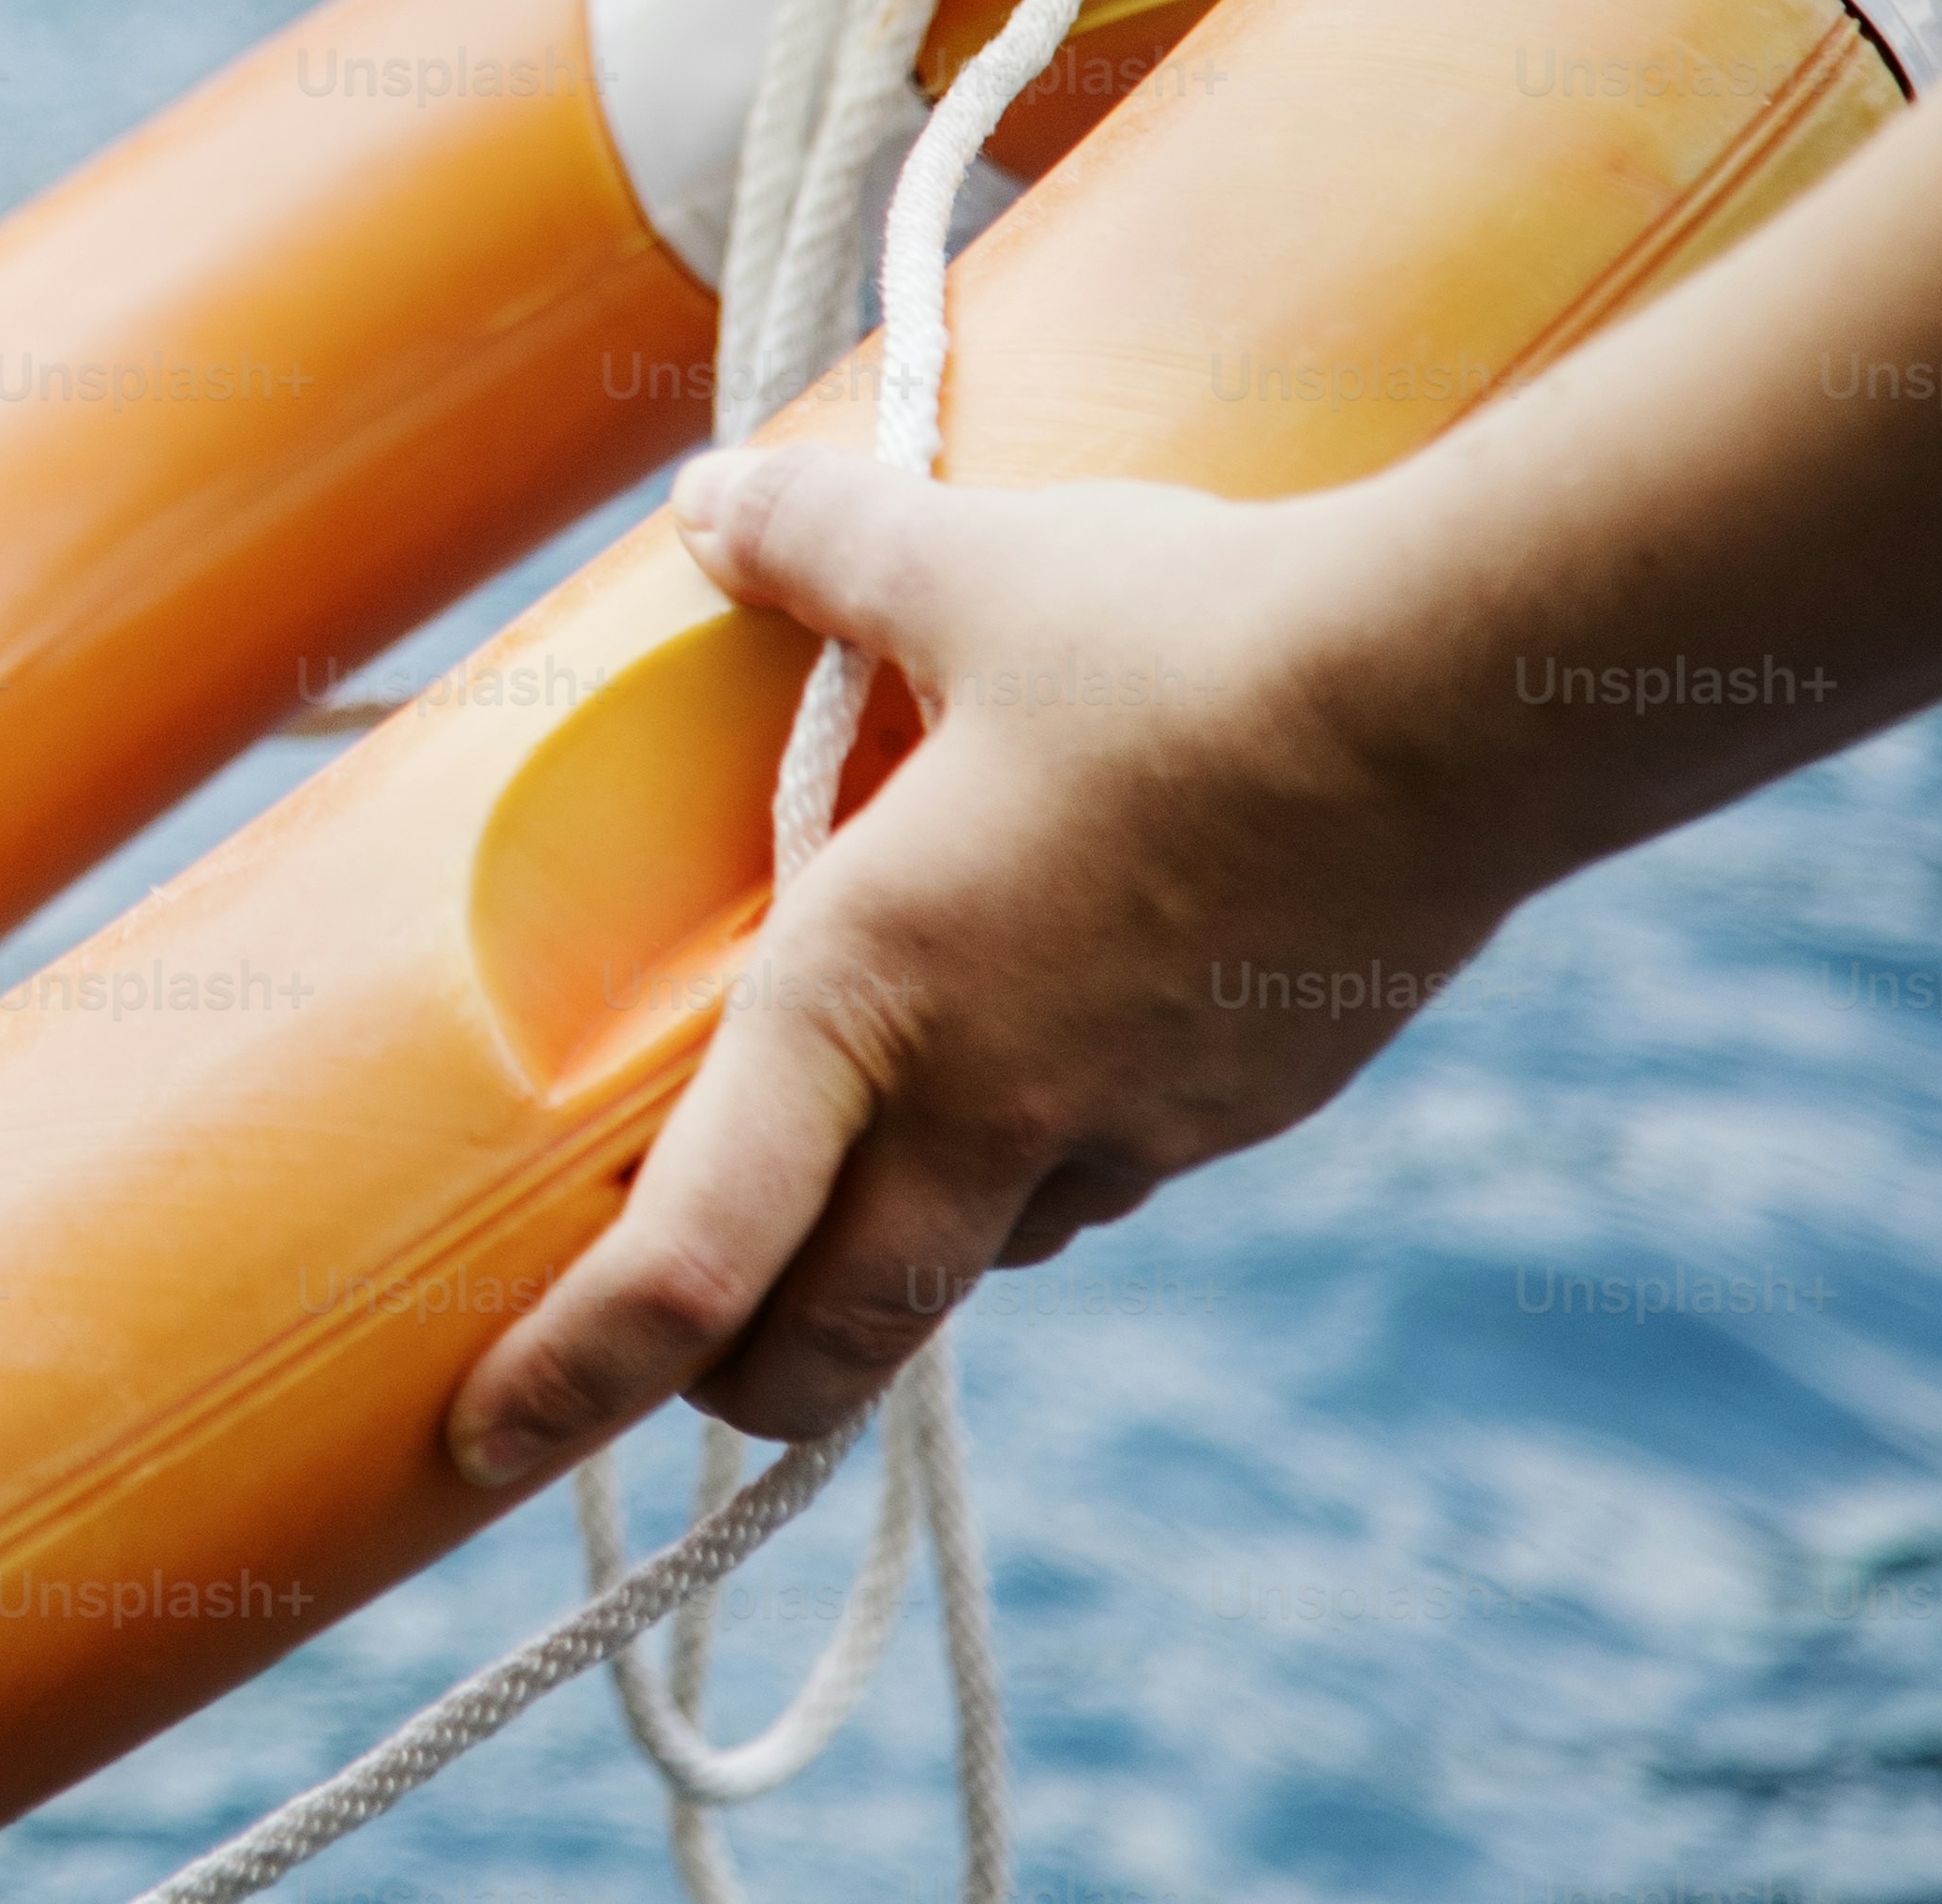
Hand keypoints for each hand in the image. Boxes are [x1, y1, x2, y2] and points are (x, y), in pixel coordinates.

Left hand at [443, 447, 1524, 1486]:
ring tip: (838, 1196)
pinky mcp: (1240, 1113)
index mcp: (868, 992)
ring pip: (964, 1260)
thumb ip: (816, 547)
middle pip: (825, 1342)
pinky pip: (1091, 1183)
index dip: (570, 1376)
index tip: (481, 1444)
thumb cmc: (1186, 638)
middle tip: (672, 1372)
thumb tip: (707, 497)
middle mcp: (985, 1100)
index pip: (689, 1259)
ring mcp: (1127, 1127)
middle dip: (731, 1387)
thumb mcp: (965, 566)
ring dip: (887, 1260)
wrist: (1459, 705)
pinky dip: (1025, 1170)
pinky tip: (1035, 1069)